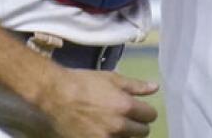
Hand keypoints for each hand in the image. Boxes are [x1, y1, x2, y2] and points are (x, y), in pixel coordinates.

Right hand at [37, 68, 158, 137]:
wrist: (56, 95)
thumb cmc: (84, 83)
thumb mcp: (111, 78)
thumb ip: (135, 86)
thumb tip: (155, 88)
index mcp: (126, 107)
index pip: (150, 116)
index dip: (145, 111)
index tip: (139, 109)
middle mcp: (119, 127)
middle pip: (142, 132)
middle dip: (137, 124)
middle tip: (126, 117)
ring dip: (125, 134)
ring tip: (113, 125)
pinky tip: (103, 131)